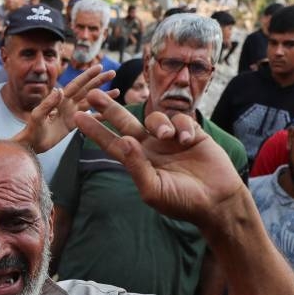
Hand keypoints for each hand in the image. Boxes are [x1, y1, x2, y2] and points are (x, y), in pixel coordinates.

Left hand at [16, 65, 117, 153]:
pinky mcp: (73, 124)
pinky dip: (99, 115)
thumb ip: (47, 104)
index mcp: (60, 100)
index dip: (88, 76)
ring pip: (90, 102)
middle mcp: (67, 104)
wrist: (31, 144)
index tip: (99, 67)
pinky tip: (109, 113)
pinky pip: (89, 117)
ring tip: (117, 91)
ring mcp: (71, 113)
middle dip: (99, 81)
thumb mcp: (37, 116)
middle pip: (86, 90)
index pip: (76, 85)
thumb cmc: (31, 130)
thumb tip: (59, 90)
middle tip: (113, 72)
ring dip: (103, 97)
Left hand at [75, 90, 244, 224]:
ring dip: (160, 123)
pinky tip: (188, 140)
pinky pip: (181, 119)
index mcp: (137, 162)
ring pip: (155, 117)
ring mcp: (169, 139)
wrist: (216, 201)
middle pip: (125, 122)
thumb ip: (136, 166)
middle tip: (92, 93)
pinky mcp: (190, 133)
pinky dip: (182, 126)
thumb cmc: (181, 201)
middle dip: (110, 108)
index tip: (78, 117)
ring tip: (168, 138)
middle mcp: (150, 148)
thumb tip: (123, 141)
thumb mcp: (153, 189)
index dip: (95, 130)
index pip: (111, 143)